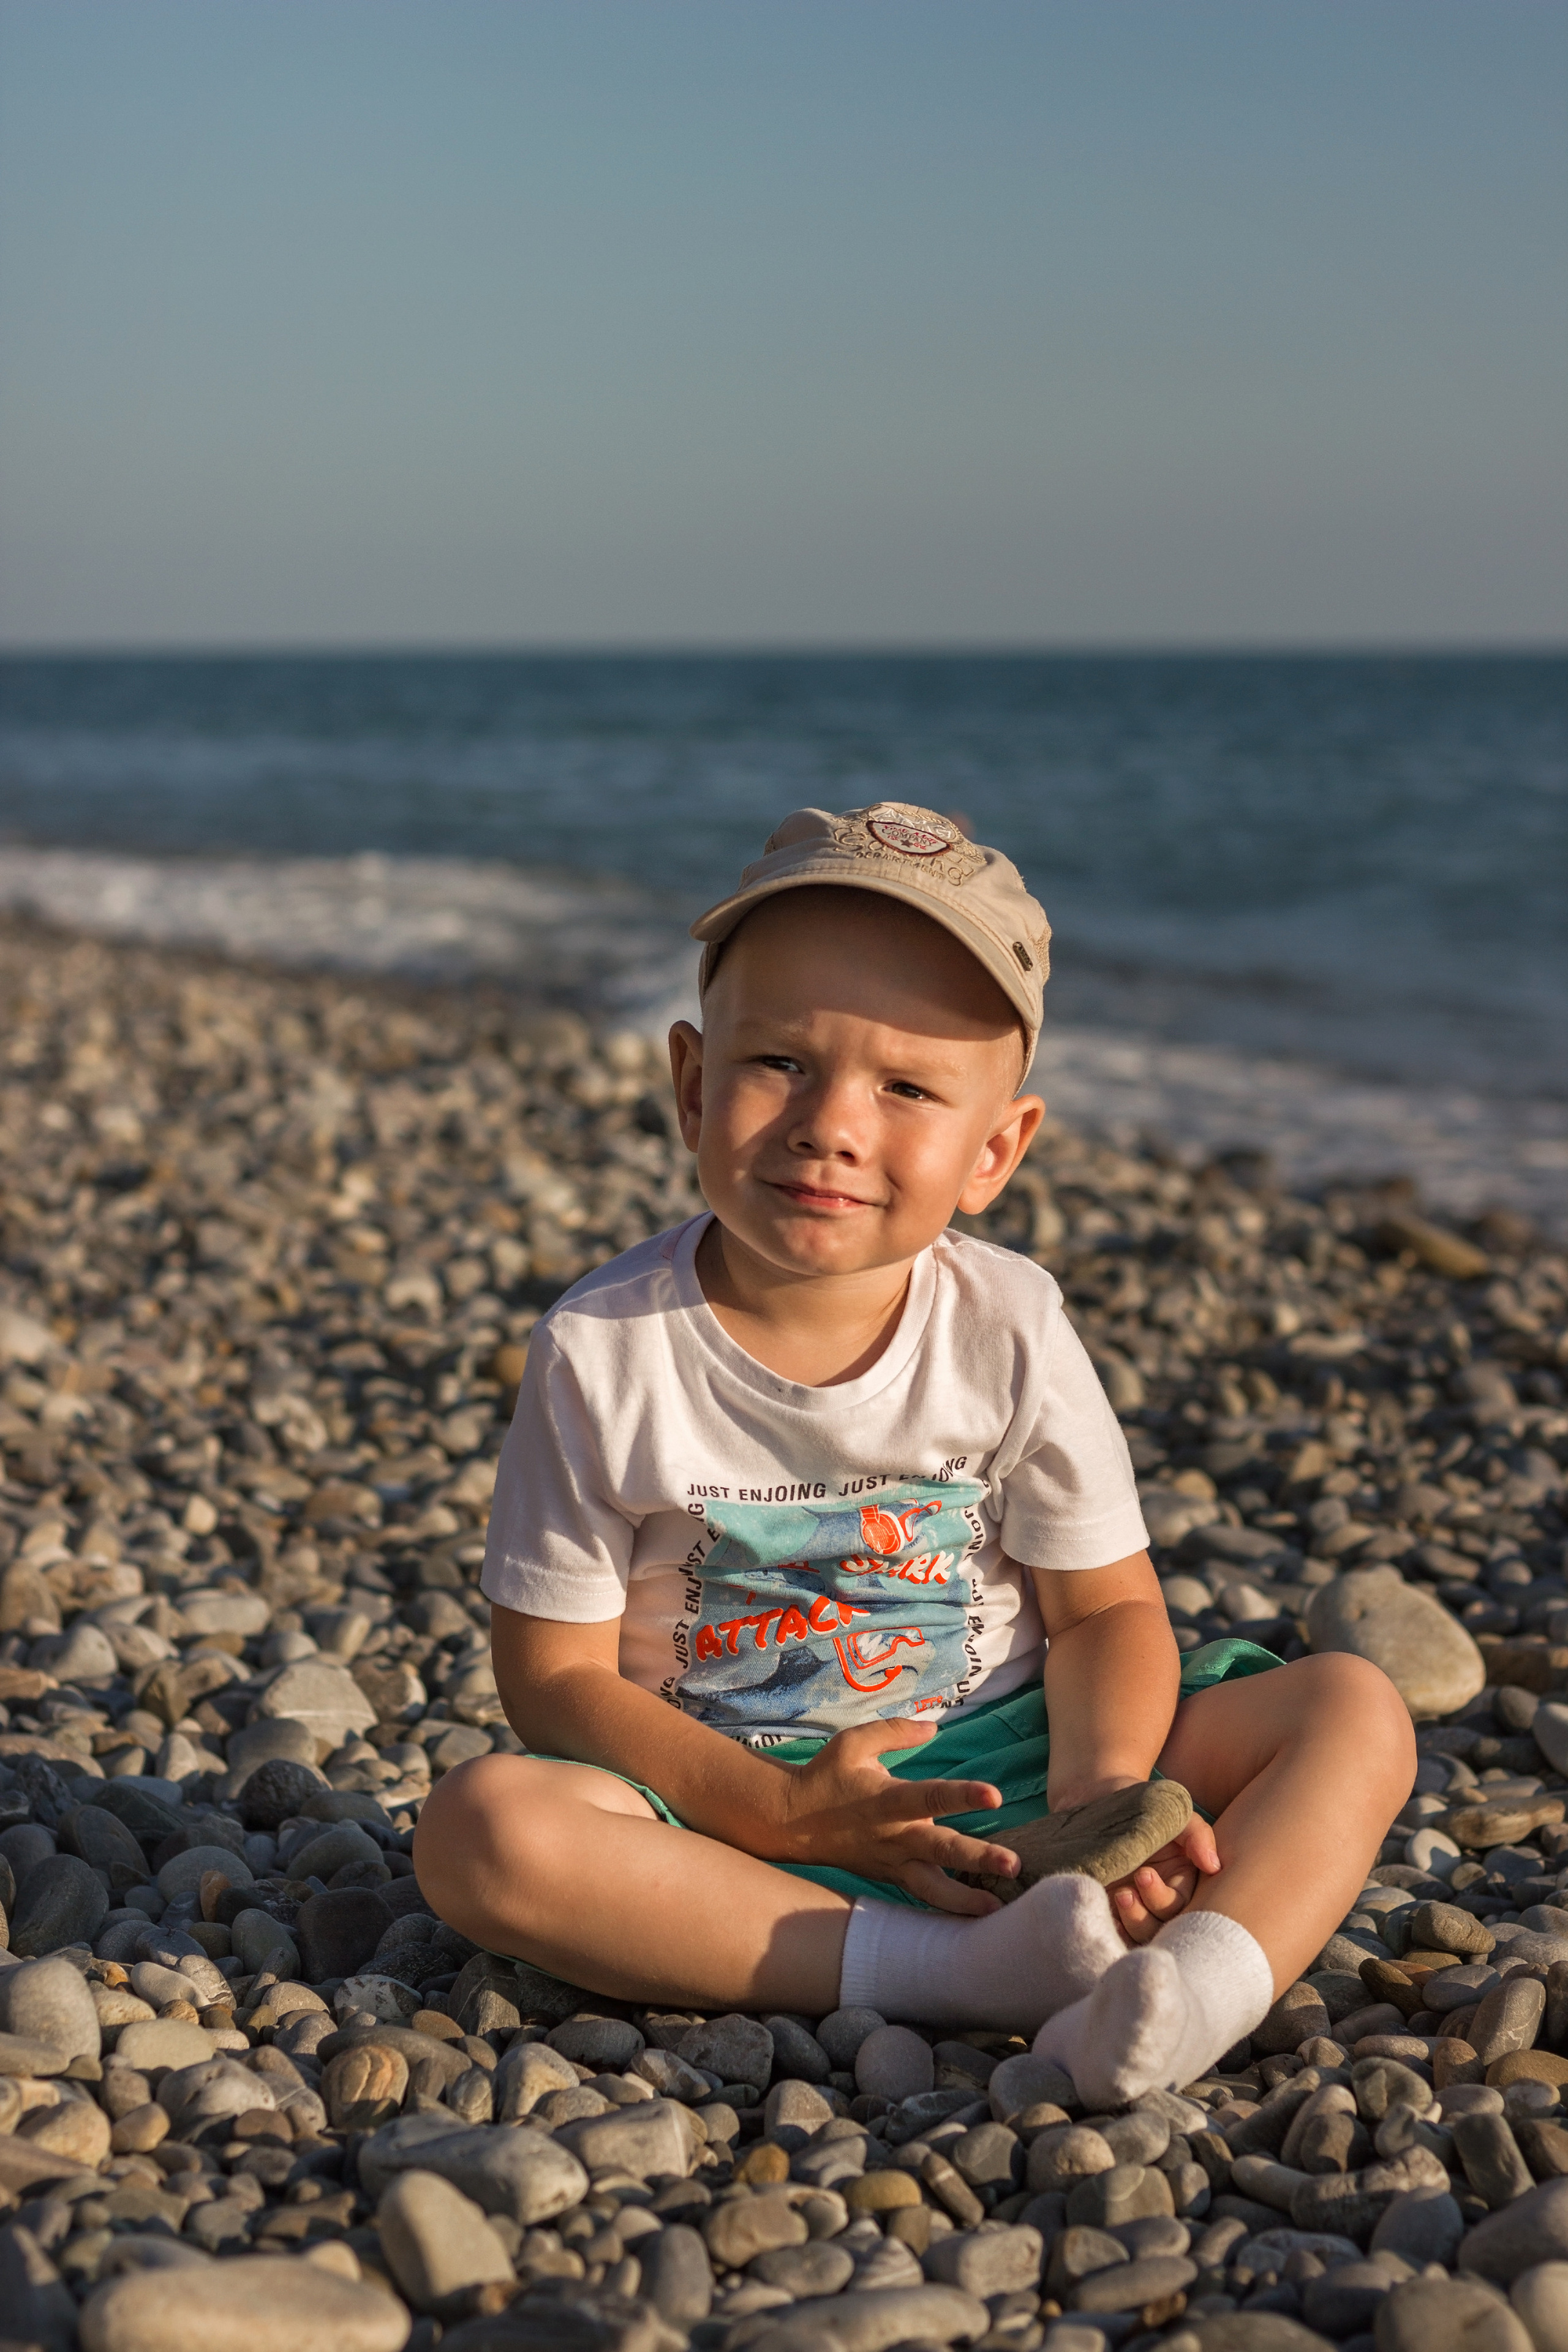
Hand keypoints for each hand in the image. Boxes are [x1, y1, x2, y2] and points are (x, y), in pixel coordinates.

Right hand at [766, 1718, 1021, 1914]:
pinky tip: (977, 1917)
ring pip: (931, 1888)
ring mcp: (892, 1863)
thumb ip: (894, 1732)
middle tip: (1013, 1864)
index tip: (995, 1795)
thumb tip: (934, 1726)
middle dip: (977, 1859)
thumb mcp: (853, 1742)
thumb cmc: (826, 1776)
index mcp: (886, 1800)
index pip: (930, 1797)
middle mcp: (893, 1836)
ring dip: (965, 1900)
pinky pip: (922, 1897)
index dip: (962, 1796)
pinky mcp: (891, 1878)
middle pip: (940, 1850)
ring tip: (998, 1910)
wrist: (791, 1822)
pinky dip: (947, 1908)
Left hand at [1106, 1818, 1220, 1942]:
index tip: (1143, 1874)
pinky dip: (1115, 1935)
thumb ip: (1196, 1834)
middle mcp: (1162, 1902)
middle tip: (1124, 1892)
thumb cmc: (1142, 1813)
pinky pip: (1120, 1940)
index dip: (1162, 1897)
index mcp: (1181, 1882)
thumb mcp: (1173, 1816)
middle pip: (1162, 1928)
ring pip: (1142, 1937)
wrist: (1098, 1809)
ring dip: (1130, 1922)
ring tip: (1118, 1895)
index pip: (1180, 1906)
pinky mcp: (1115, 1918)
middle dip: (1144, 1916)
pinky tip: (1105, 1920)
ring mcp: (1138, 1912)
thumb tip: (1213, 1866)